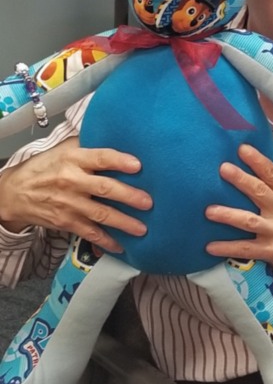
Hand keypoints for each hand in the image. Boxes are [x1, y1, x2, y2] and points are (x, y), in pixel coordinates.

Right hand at [0, 137, 151, 252]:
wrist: (14, 193)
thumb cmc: (44, 168)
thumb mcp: (63, 150)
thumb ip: (88, 146)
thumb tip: (117, 138)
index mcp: (74, 159)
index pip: (100, 158)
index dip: (119, 161)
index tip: (138, 165)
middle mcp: (72, 181)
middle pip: (104, 188)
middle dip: (128, 196)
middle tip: (148, 202)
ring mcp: (69, 203)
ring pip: (100, 214)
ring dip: (123, 223)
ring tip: (142, 229)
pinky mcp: (66, 221)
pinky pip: (89, 232)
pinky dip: (106, 240)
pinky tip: (121, 245)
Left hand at [205, 144, 272, 291]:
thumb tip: (254, 174)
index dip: (257, 160)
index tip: (242, 148)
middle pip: (259, 192)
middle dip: (240, 180)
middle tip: (223, 169)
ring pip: (249, 221)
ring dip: (228, 215)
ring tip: (209, 211)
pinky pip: (246, 249)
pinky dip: (227, 248)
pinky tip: (209, 246)